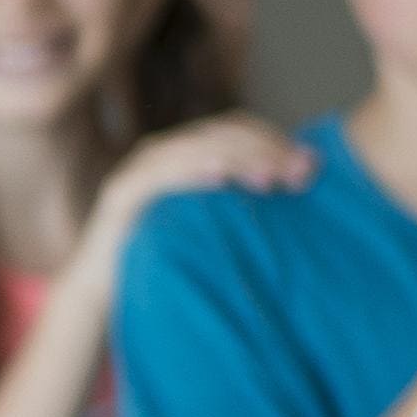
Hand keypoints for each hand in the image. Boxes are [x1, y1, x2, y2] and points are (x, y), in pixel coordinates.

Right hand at [94, 112, 313, 243]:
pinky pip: (158, 177)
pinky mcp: (120, 194)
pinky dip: (190, 172)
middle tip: (299, 172)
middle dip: (265, 150)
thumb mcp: (210, 223)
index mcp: (187, 153)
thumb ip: (241, 202)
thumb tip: (297, 189)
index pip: (237, 129)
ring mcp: (140, 169)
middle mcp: (163, 152)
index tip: (310, 163)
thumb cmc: (165, 254)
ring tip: (270, 177)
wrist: (106, 288)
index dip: (275, 139)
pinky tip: (220, 180)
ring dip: (236, 159)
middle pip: (221, 135)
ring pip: (194, 150)